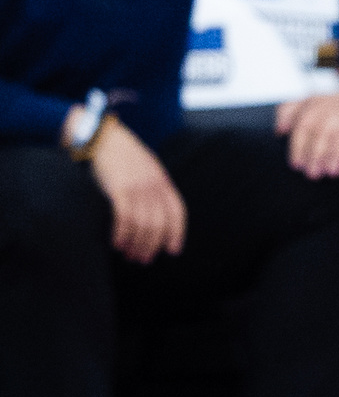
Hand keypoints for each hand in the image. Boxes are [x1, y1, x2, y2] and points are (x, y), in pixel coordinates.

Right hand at [88, 121, 184, 264]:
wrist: (104, 137)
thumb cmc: (123, 155)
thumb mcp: (147, 168)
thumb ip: (154, 187)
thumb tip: (155, 212)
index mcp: (163, 181)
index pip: (177, 212)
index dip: (177, 233)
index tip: (173, 251)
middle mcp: (154, 186)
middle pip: (159, 223)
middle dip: (152, 245)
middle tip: (143, 259)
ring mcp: (138, 187)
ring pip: (143, 224)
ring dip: (137, 244)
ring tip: (129, 254)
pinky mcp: (119, 189)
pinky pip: (125, 217)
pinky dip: (122, 233)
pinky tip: (117, 243)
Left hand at [277, 86, 338, 176]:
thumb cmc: (331, 106)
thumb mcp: (307, 102)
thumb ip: (288, 112)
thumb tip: (279, 131)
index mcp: (315, 108)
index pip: (304, 129)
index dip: (299, 149)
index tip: (297, 166)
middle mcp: (335, 112)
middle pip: (323, 135)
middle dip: (317, 155)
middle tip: (313, 174)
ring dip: (338, 156)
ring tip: (333, 172)